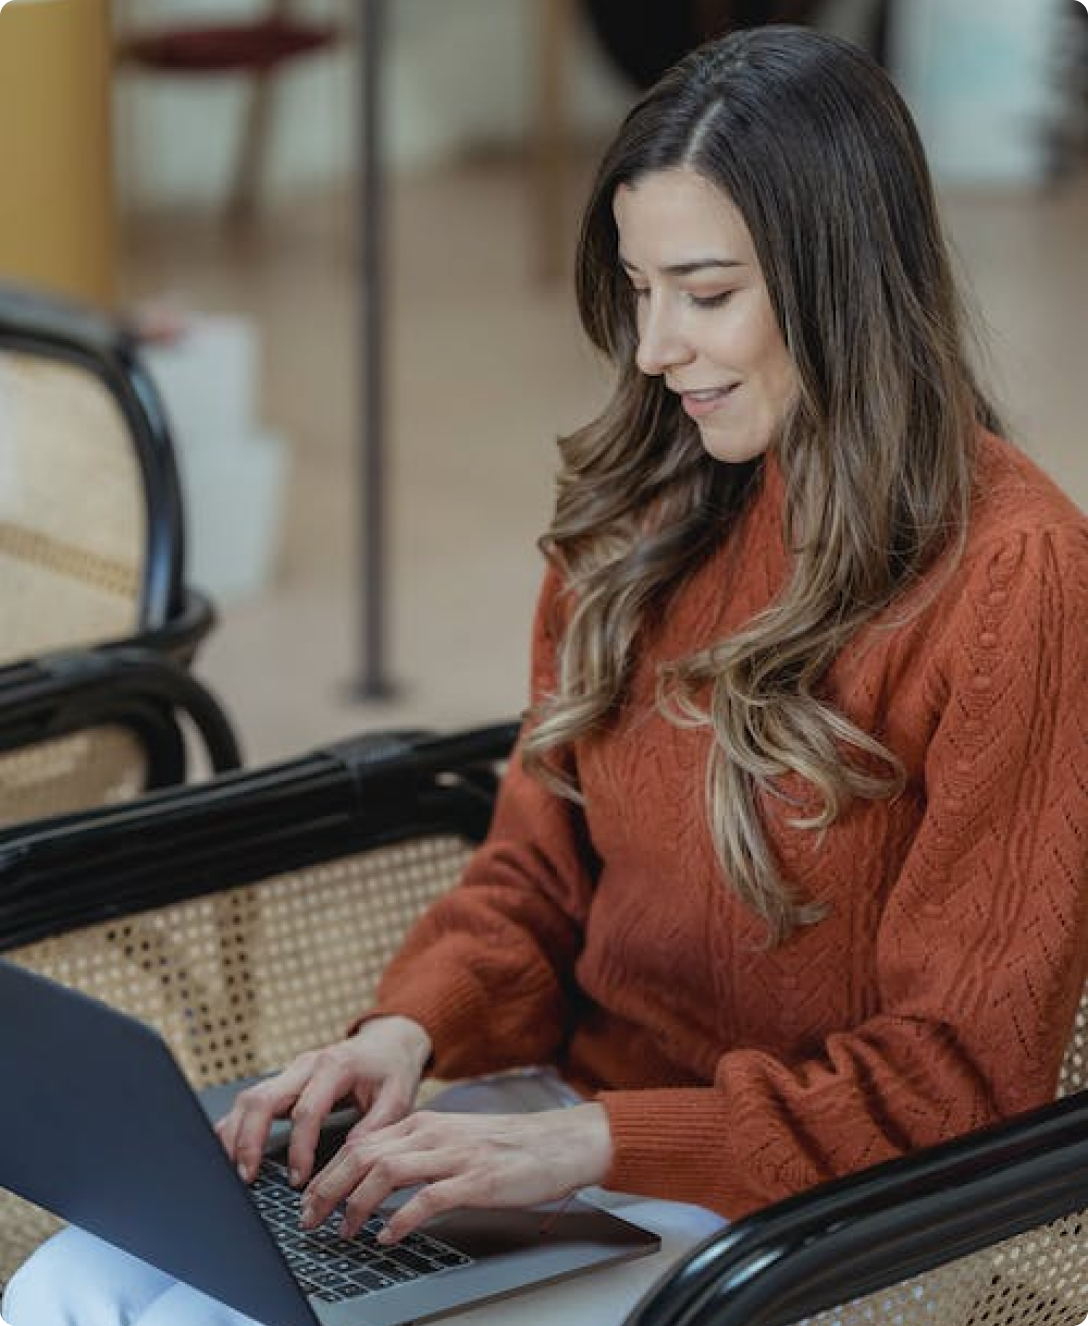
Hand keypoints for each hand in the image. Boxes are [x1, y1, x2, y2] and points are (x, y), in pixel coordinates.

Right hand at [215, 1015, 431, 1187]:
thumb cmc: (392, 1071)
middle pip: (264, 1098)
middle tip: (248, 1178)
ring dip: (236, 1135)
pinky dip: (236, 1125)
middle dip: (250, 1140)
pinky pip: (251, 1100)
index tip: (298, 1180)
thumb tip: (349, 1160)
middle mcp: (306, 1064)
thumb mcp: (398, 1097)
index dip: (299, 1148)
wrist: (388, 1042)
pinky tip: (229, 1151)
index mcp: (335, 1066)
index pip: (306, 1110)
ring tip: (235, 1172)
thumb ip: (375, 1126)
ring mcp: (291, 1071)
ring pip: (250, 1098)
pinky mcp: (284, 1080)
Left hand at [298, 1103, 613, 1243]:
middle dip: (328, 1188)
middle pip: (364, 1155)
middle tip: (309, 1219)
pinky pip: (428, 1198)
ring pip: (387, 1171)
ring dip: (356, 1203)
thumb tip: (374, 1176)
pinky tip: (389, 1236)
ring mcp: (454, 1155)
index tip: (310, 1199)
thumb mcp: (453, 1139)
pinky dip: (401, 1219)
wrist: (559, 1142)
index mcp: (424, 1122)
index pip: (361, 1142)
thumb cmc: (508, 1146)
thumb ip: (417, 1152)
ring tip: (343, 1230)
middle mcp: (433, 1133)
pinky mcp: (476, 1179)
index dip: (328, 1171)